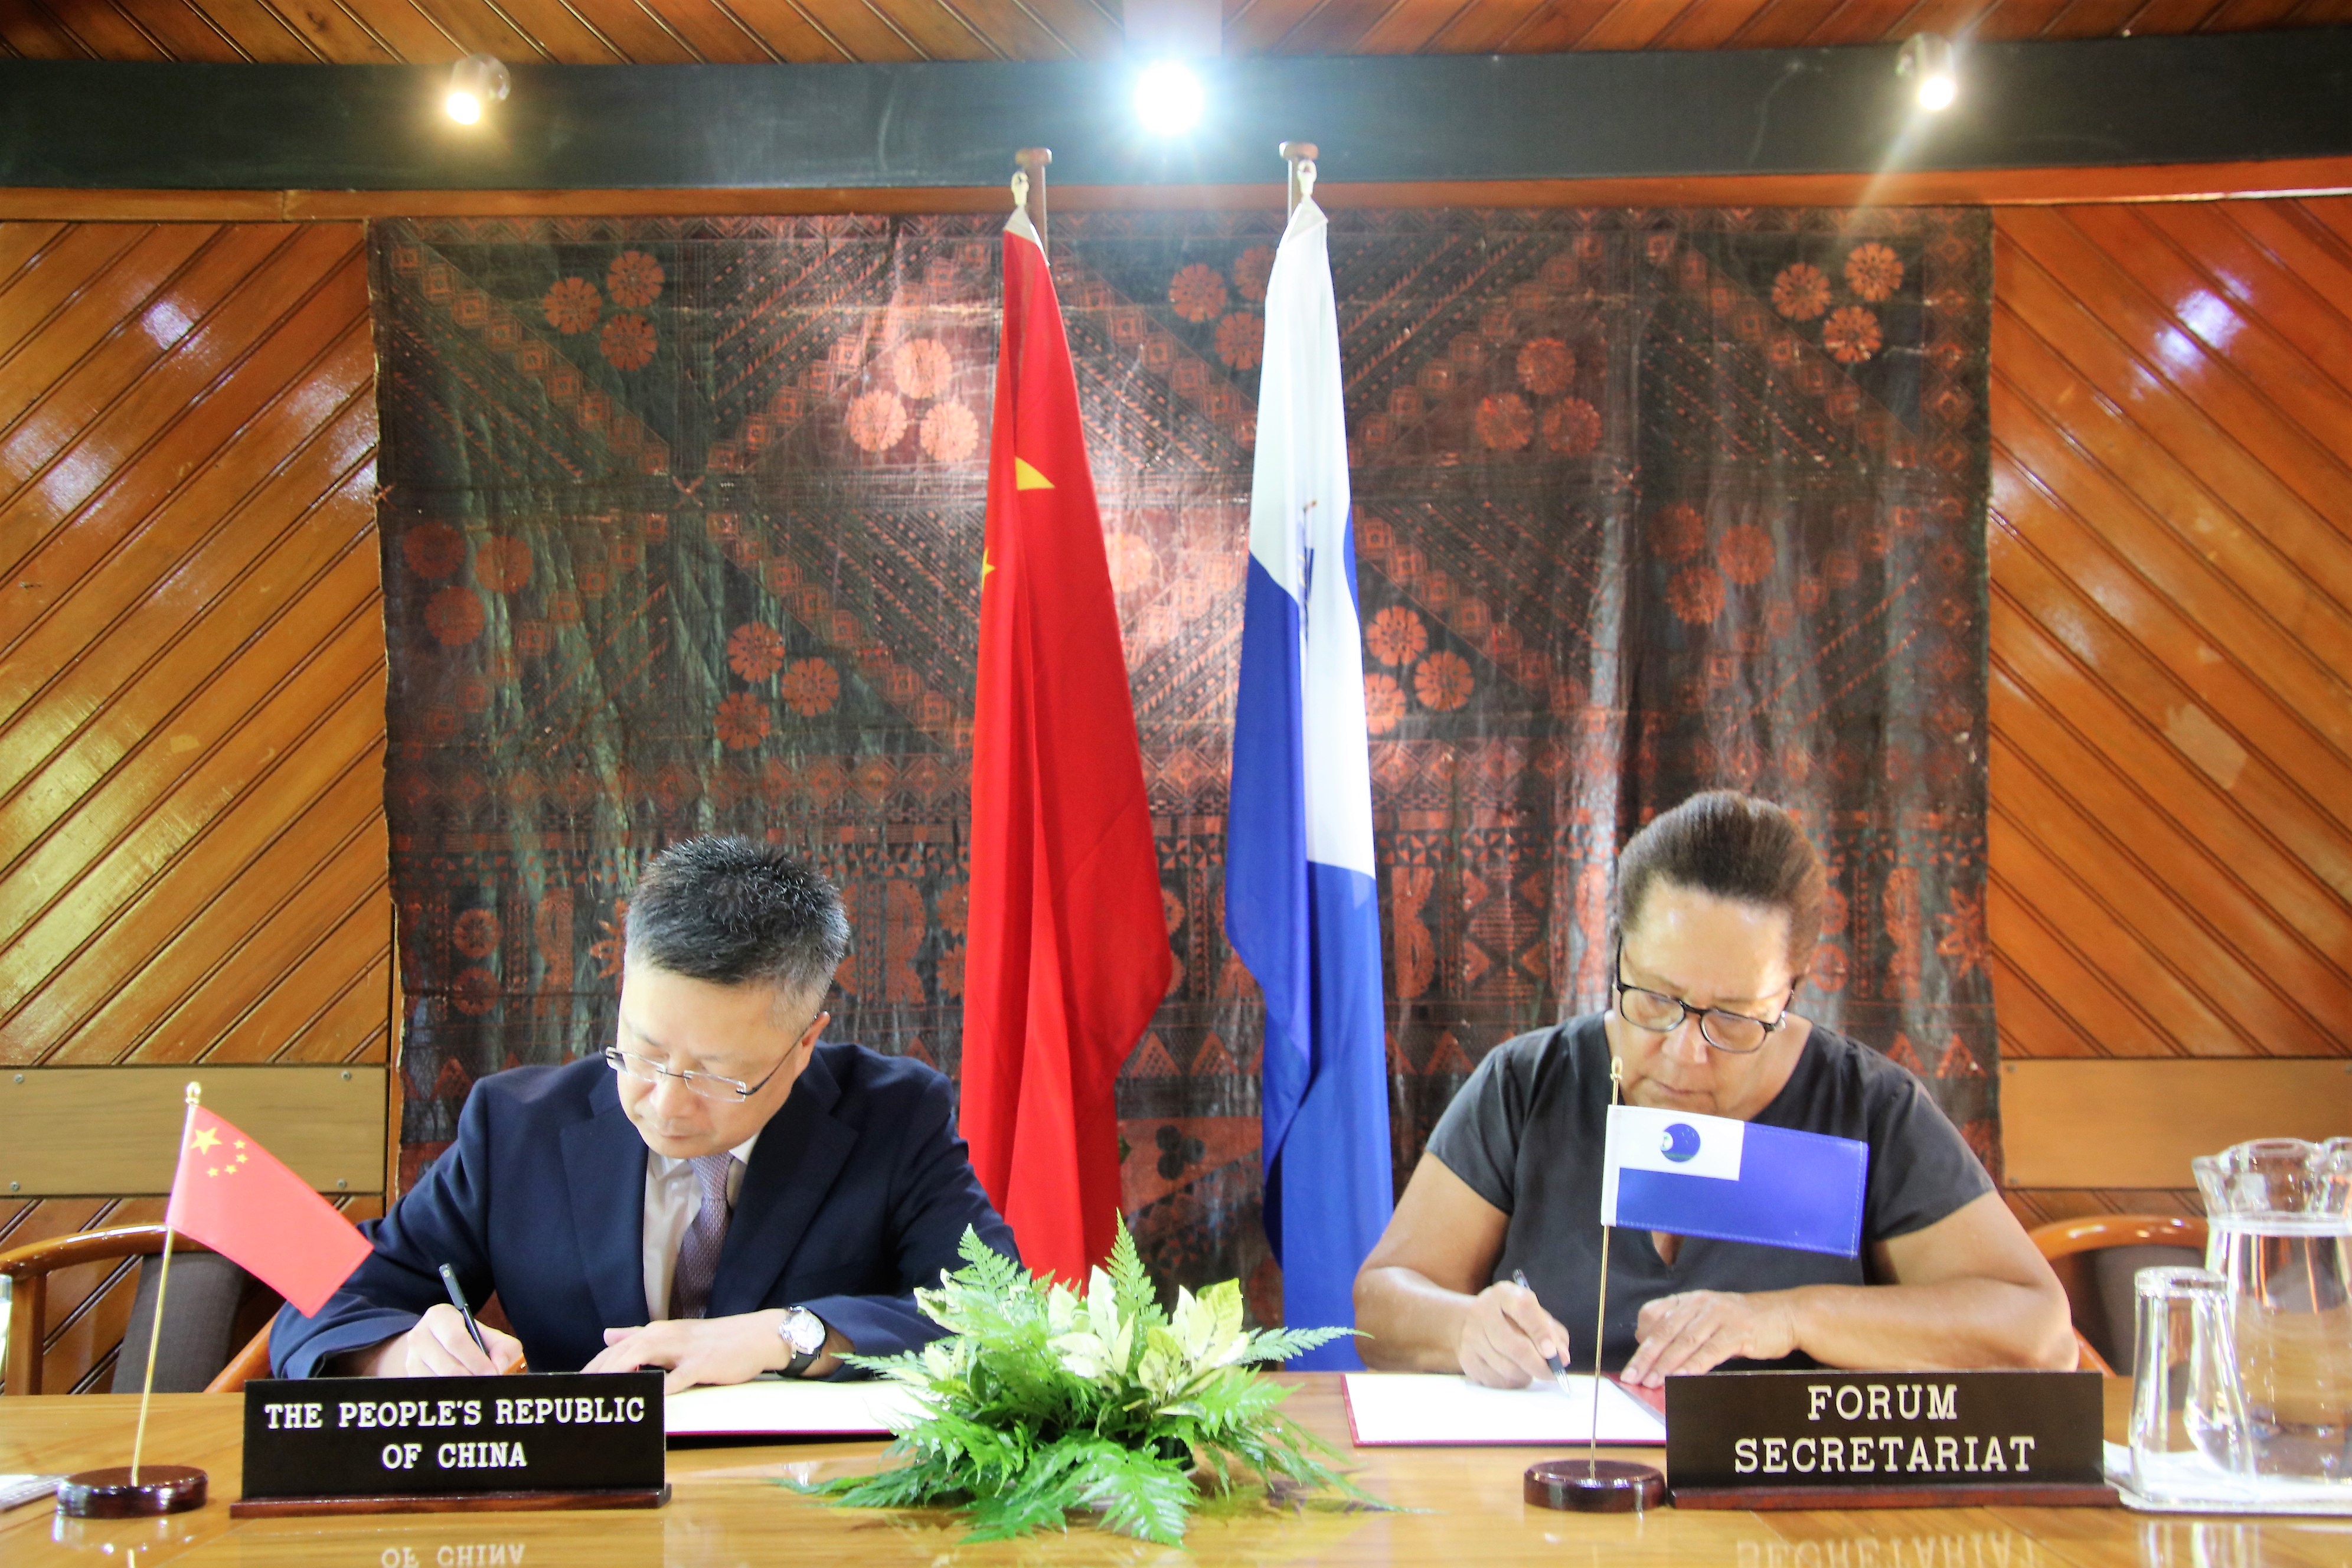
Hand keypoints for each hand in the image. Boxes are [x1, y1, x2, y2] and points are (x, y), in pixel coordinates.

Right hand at [360, 1304, 522, 1377]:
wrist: (438, 1347)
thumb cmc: (470, 1341)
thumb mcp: (489, 1336)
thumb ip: (504, 1348)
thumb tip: (501, 1368)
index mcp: (440, 1317)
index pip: (456, 1340)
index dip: (476, 1360)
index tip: (493, 1374)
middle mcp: (419, 1336)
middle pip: (448, 1366)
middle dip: (472, 1379)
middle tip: (488, 1385)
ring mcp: (411, 1359)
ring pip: (439, 1383)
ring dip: (462, 1389)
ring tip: (478, 1388)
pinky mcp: (410, 1378)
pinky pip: (433, 1392)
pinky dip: (451, 1395)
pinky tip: (463, 1393)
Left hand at [583, 1312, 844, 1393]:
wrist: (756, 1336)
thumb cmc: (715, 1340)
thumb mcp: (674, 1335)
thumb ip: (638, 1335)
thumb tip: (606, 1335)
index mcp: (657, 1332)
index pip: (616, 1349)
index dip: (593, 1366)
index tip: (572, 1384)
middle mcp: (666, 1336)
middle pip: (623, 1352)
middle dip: (598, 1371)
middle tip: (577, 1392)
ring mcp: (684, 1350)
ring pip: (644, 1357)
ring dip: (621, 1373)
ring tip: (601, 1392)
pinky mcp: (702, 1364)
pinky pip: (678, 1378)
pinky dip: (662, 1388)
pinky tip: (649, 1399)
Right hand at [1456, 1279, 1571, 1388]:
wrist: (1474, 1322)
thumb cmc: (1514, 1319)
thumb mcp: (1535, 1314)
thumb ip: (1553, 1333)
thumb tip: (1561, 1358)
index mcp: (1504, 1294)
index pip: (1524, 1309)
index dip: (1541, 1332)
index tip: (1554, 1353)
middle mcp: (1483, 1312)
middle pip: (1514, 1346)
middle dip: (1539, 1365)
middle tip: (1553, 1373)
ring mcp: (1471, 1336)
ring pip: (1507, 1368)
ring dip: (1527, 1374)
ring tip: (1532, 1369)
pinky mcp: (1467, 1358)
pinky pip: (1497, 1380)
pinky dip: (1513, 1382)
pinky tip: (1516, 1372)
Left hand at [1623, 1289, 1796, 1386]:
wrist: (1784, 1315)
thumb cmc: (1743, 1321)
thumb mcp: (1709, 1318)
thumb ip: (1683, 1330)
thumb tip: (1654, 1352)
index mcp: (1690, 1300)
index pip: (1654, 1314)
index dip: (1641, 1338)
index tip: (1632, 1361)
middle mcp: (1701, 1303)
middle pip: (1665, 1330)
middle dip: (1646, 1356)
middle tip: (1633, 1377)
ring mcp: (1719, 1315)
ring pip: (1685, 1341)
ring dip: (1666, 1364)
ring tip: (1651, 1382)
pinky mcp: (1737, 1331)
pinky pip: (1710, 1350)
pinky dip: (1694, 1365)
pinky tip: (1682, 1377)